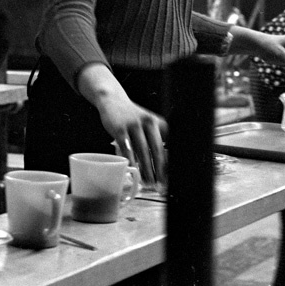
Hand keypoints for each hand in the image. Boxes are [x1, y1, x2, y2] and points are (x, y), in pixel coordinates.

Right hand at [77, 64, 167, 184]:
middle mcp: (149, 123)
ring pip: (143, 152)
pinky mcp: (120, 129)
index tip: (171, 177)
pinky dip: (131, 161)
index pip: (169, 145)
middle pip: (157, 150)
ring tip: (148, 182)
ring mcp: (134, 125)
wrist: (113, 101)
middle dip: (160, 170)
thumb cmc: (132, 117)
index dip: (170, 162)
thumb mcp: (148, 124)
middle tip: (161, 184)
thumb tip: (164, 164)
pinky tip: (133, 171)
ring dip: (146, 169)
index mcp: (160, 123)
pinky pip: (127, 148)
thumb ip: (156, 139)